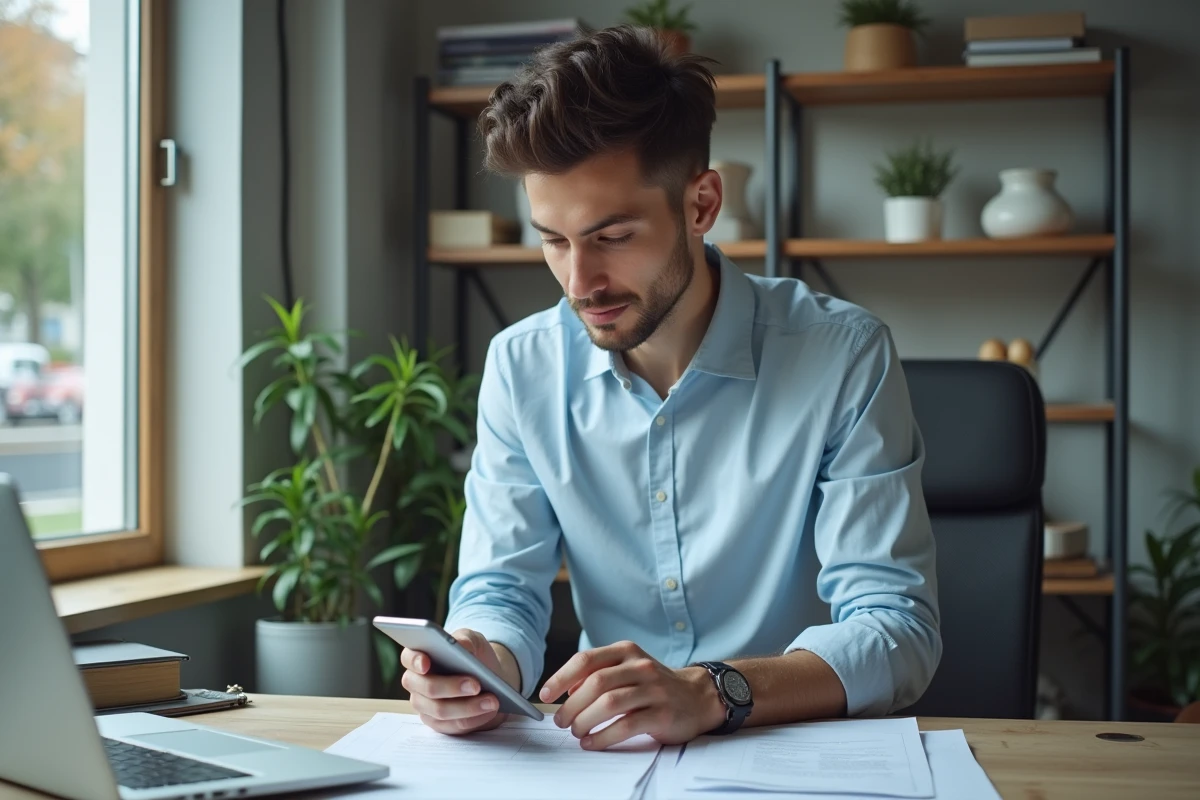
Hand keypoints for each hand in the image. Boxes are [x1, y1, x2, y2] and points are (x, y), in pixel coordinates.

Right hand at [400, 628, 508, 734]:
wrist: (491, 680)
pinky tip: (490, 710)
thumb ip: (465, 639)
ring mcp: (426, 707)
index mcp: (419, 658)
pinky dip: (475, 718)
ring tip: (492, 700)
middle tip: (476, 684)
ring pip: (441, 710)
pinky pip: (455, 726)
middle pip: (427, 688)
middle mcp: (417, 684)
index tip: (427, 662)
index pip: (408, 658)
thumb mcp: (473, 640)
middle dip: (451, 687)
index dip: (415, 661)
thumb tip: (460, 645)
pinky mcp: (440, 725)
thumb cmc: (475, 656)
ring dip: (469, 706)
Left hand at [538, 641, 725, 749]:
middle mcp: (639, 666)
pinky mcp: (662, 713)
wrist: (698, 697)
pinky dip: (603, 736)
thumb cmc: (654, 685)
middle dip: (571, 705)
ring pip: (609, 703)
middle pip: (595, 683)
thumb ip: (598, 674)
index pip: (586, 659)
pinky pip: (626, 725)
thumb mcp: (627, 669)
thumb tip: (567, 691)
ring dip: (585, 721)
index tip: (545, 694)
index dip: (561, 677)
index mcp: (626, 651)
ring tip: (575, 732)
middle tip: (560, 721)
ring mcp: (653, 689)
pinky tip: (592, 742)